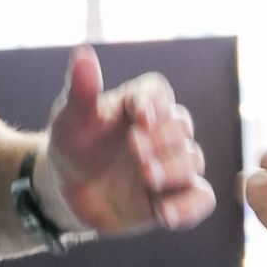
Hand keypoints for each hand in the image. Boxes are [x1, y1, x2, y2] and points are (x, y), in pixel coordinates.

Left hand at [37, 46, 215, 237]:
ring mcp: (170, 164)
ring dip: (174, 168)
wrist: (66, 190)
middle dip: (162, 139)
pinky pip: (200, 198)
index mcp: (138, 103)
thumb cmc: (72, 144)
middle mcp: (161, 131)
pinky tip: (165, 214)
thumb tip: (83, 52)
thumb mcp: (71, 118)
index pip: (159, 93)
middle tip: (134, 150)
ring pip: (194, 160)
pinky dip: (190, 206)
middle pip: (182, 127)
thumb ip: (82, 90)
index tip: (138, 117)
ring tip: (147, 177)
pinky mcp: (174, 196)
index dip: (153, 104)